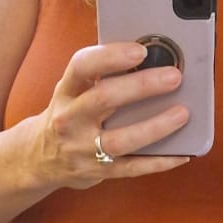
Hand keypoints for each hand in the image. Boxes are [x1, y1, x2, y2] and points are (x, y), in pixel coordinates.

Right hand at [31, 40, 191, 192]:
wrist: (40, 159)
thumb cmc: (68, 116)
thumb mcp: (73, 92)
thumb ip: (100, 76)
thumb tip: (151, 58)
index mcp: (66, 92)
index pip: (82, 67)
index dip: (110, 57)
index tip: (139, 51)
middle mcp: (70, 120)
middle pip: (104, 99)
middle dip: (142, 86)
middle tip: (173, 77)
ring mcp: (82, 149)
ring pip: (120, 139)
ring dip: (155, 126)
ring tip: (182, 114)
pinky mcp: (97, 172)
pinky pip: (132, 168)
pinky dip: (159, 162)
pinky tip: (182, 154)